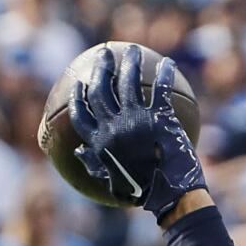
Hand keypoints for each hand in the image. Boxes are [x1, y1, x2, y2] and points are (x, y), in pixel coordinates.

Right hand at [68, 44, 207, 220]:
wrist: (168, 194)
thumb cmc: (139, 191)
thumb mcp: (110, 181)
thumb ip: (93, 164)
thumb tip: (78, 151)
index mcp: (99, 144)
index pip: (81, 115)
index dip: (78, 97)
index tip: (78, 82)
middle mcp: (113, 128)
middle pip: (101, 90)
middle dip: (101, 68)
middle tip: (105, 54)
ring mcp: (135, 121)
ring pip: (128, 82)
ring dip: (129, 62)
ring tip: (131, 50)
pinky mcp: (159, 118)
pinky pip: (161, 89)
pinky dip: (165, 74)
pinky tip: (168, 63)